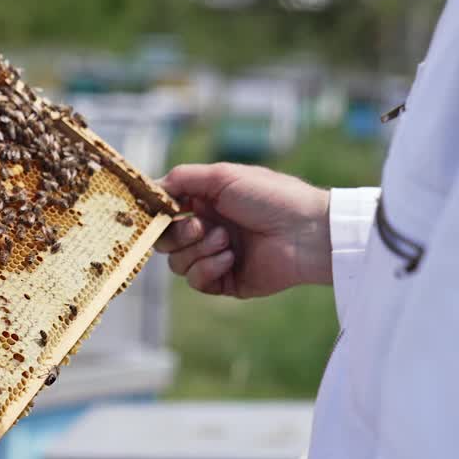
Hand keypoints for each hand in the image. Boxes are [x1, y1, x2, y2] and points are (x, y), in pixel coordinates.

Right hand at [155, 163, 331, 297]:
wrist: (307, 231)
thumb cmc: (271, 197)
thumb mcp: (223, 176)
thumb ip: (182, 178)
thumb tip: (151, 187)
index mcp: (206, 203)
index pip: (165, 212)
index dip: (157, 214)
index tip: (154, 213)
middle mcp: (208, 230)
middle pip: (165, 241)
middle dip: (177, 234)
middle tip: (201, 227)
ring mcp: (216, 257)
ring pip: (177, 263)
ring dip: (198, 251)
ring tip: (226, 240)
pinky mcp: (226, 282)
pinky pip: (197, 281)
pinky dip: (208, 268)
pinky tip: (231, 258)